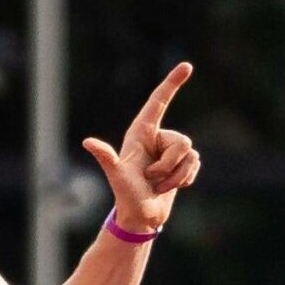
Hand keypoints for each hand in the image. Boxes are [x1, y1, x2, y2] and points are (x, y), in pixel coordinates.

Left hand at [81, 62, 198, 232]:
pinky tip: (170, 187)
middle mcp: (157, 137)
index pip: (159, 102)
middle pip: (182, 141)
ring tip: (158, 185)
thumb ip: (106, 157)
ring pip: (191, 155)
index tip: (187, 66)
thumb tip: (88, 143)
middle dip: (168, 166)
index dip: (172, 83)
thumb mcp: (117, 175)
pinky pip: (196, 165)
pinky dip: (184, 180)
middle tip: (151, 178)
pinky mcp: (182, 164)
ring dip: (176, 176)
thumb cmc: (125, 195)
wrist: (139, 217)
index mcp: (141, 132)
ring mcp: (171, 151)